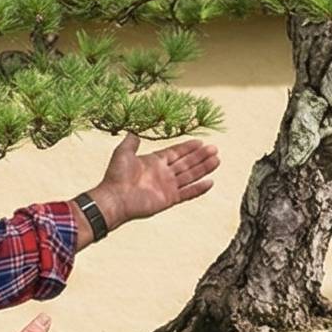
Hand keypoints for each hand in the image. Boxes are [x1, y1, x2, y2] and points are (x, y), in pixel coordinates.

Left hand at [87, 136, 218, 228]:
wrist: (114, 198)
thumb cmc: (116, 176)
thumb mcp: (123, 153)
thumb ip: (131, 143)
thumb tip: (134, 132)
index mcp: (154, 162)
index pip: (176, 153)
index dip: (188, 147)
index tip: (200, 142)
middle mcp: (163, 173)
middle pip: (186, 163)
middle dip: (200, 156)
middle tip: (214, 148)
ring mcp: (167, 187)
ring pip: (190, 175)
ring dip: (203, 168)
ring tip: (217, 160)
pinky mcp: (169, 199)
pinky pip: (187, 193)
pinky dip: (199, 188)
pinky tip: (210, 182)